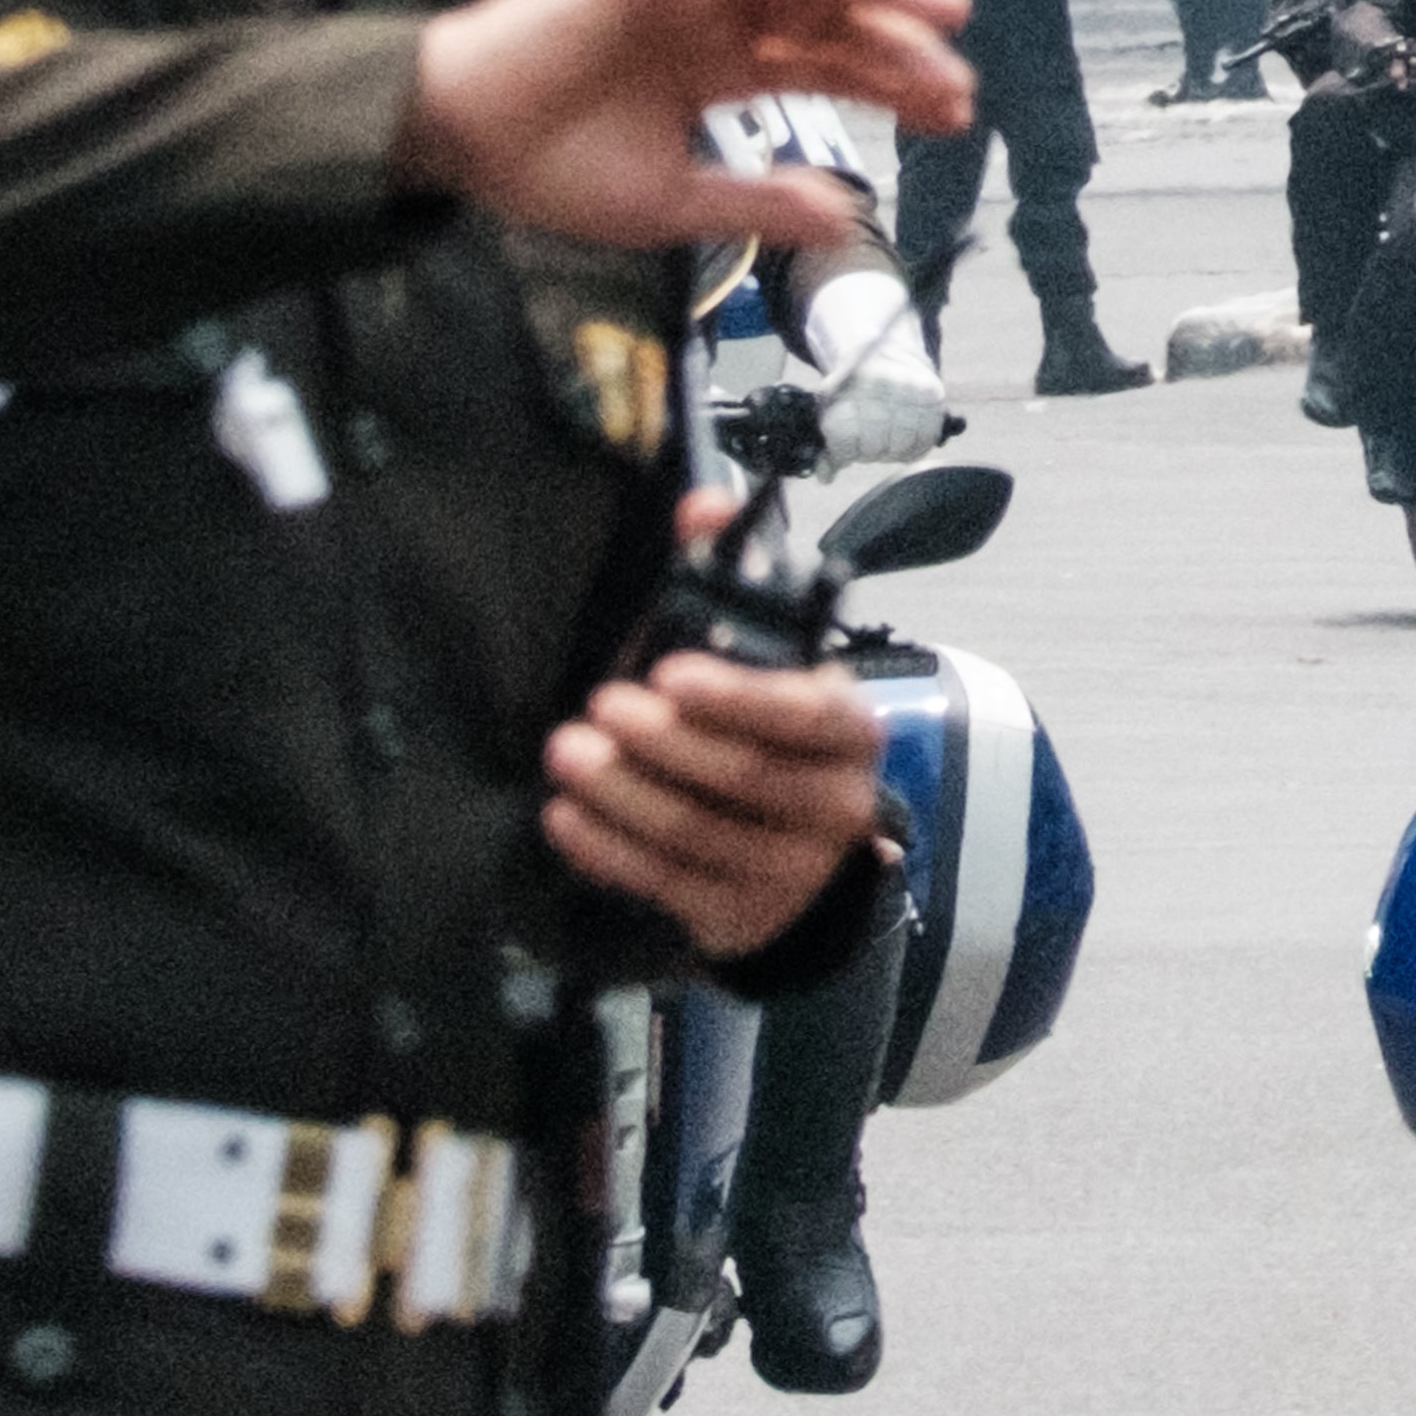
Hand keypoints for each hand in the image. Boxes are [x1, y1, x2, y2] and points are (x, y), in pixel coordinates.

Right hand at [397, 0, 973, 255]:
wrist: (458, 144)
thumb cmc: (550, 170)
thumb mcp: (676, 200)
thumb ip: (761, 201)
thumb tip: (846, 221)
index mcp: (716, 68)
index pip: (824, 65)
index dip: (890, 85)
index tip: (952, 116)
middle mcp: (709, 15)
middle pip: (828, 18)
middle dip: (899, 47)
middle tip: (961, 84)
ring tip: (943, 18)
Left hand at [547, 516, 889, 959]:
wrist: (802, 856)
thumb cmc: (774, 739)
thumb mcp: (771, 659)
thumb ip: (734, 574)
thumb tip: (702, 501)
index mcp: (850, 732)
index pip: (806, 715)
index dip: (738, 696)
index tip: (669, 673)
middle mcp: (836, 804)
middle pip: (744, 775)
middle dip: (662, 741)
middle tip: (599, 707)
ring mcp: (792, 869)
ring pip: (698, 832)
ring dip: (622, 793)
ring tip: (566, 754)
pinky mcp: (741, 914)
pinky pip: (667, 884)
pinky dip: (608, 849)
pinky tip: (564, 816)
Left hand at [798, 271, 950, 463]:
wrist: (883, 352)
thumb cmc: (850, 392)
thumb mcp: (829, 410)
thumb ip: (826, 446)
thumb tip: (826, 477)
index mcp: (846, 387)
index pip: (845, 440)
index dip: (843, 452)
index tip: (844, 446)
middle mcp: (878, 385)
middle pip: (874, 448)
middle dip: (868, 452)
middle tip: (867, 442)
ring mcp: (909, 389)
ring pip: (901, 448)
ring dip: (892, 452)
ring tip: (886, 439)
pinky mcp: (933, 395)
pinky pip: (926, 439)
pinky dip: (915, 447)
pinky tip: (906, 439)